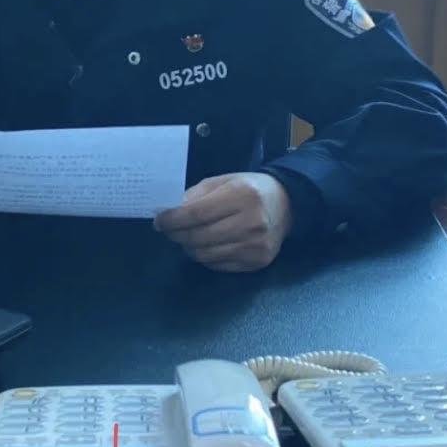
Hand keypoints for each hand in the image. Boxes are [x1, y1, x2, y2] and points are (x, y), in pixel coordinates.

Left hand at [154, 172, 292, 272]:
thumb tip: (169, 212)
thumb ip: (196, 195)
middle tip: (169, 230)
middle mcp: (251, 222)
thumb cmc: (249, 189)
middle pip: (198, 236)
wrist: (287, 205)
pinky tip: (206, 245)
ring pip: (205, 255)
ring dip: (189, 247)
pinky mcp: (258, 262)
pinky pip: (218, 265)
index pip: (196, 213)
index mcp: (241, 195)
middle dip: (177, 234)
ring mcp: (256, 246)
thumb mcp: (223, 181)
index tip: (159, 221)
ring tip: (187, 237)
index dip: (173, 220)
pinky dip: (205, 257)